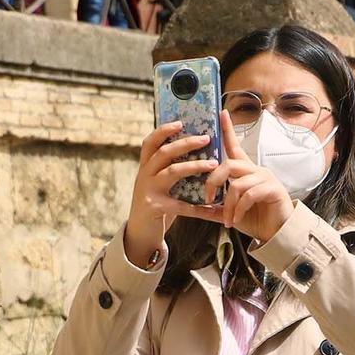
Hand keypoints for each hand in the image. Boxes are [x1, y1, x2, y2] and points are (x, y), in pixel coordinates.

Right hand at [122, 121, 219, 263]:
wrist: (139, 233)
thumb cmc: (156, 203)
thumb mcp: (157, 183)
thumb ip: (169, 169)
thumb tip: (195, 151)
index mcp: (145, 167)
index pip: (150, 142)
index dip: (163, 130)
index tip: (180, 122)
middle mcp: (144, 175)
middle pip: (163, 152)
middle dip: (185, 143)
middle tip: (206, 138)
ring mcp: (148, 191)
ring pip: (172, 172)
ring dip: (195, 166)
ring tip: (214, 164)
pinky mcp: (155, 207)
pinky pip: (182, 205)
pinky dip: (200, 209)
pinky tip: (215, 209)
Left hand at [196, 110, 296, 242]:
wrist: (277, 234)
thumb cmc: (255, 219)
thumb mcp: (230, 213)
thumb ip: (214, 208)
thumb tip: (193, 208)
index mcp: (245, 172)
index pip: (234, 146)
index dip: (227, 130)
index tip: (221, 113)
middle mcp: (255, 170)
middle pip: (229, 164)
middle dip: (213, 180)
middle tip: (208, 198)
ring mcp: (265, 178)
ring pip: (237, 183)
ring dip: (228, 204)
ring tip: (227, 219)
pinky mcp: (273, 189)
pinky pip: (249, 195)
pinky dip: (238, 209)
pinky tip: (236, 220)